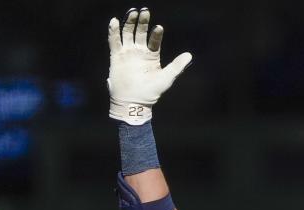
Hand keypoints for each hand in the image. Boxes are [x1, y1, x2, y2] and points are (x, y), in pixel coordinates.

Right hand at [107, 8, 192, 124]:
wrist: (133, 103)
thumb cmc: (151, 92)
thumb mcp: (166, 78)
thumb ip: (177, 66)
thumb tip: (189, 55)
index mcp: (152, 55)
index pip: (154, 40)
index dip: (156, 33)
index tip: (159, 28)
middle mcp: (139, 52)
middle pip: (140, 32)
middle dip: (142, 22)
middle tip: (144, 11)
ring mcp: (128, 53)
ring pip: (127, 33)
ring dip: (129, 23)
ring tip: (133, 12)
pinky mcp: (116, 57)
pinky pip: (114, 42)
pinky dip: (113, 31)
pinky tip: (114, 21)